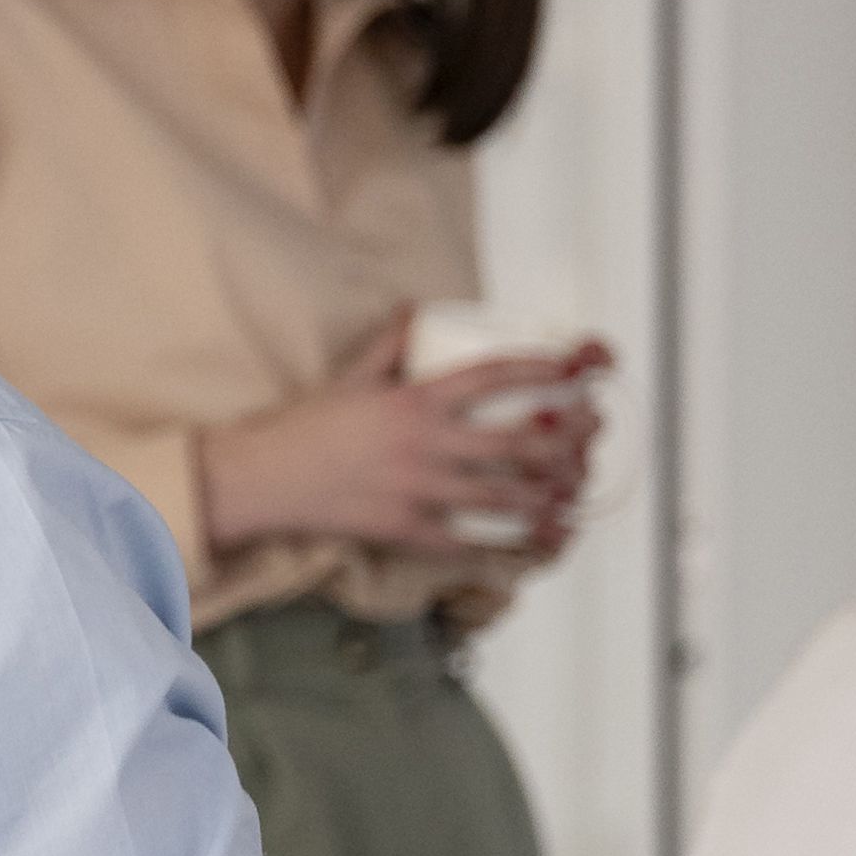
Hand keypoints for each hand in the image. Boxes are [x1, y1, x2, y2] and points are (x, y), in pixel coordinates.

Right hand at [197, 315, 606, 563]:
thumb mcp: (352, 376)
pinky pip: (470, 541)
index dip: (543, 369)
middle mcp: (424, 443)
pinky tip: (542, 537)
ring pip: (505, 496)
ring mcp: (418, 489)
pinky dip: (512, 543)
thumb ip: (391, 343)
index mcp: (414, 400)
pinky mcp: (406, 528)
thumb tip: (417, 311)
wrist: (264, 479)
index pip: (494, 375)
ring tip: (575, 488)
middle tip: (592, 430)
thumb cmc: (306, 428)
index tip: (575, 367)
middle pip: (518, 442)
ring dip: (551, 493)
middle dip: (568, 437)